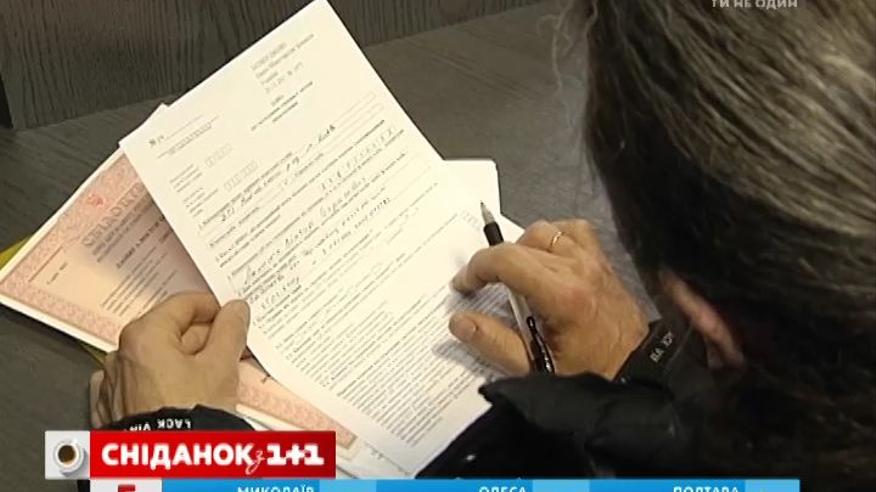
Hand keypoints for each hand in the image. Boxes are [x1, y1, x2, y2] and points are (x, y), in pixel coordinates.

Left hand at [90, 292, 249, 427]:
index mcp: (144, 335)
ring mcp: (112, 384)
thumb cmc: (191, 413)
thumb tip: (235, 310)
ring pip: (155, 361)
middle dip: (203, 340)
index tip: (232, 318)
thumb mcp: (221, 367)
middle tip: (232, 350)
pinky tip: (180, 394)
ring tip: (213, 378)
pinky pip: (139, 386)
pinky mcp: (110, 410)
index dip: (214, 308)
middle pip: (170, 334)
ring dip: (183, 363)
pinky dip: (160, 385)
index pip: (183, 305)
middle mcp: (121, 355)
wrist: (167, 465)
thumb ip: (230, 331)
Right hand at [450, 219, 647, 377]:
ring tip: (514, 274)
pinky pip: (573, 230)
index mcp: (563, 296)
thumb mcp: (535, 367)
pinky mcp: (601, 261)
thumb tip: (461, 322)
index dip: (476, 268)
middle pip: (519, 243)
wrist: (635, 372)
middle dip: (492, 262)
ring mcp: (592, 261)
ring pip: (544, 231)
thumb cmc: (593, 372)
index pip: (507, 259)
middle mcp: (579, 270)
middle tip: (483, 286)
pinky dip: (552, 238)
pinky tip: (544, 259)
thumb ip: (494, 342)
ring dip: (521, 248)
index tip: (465, 285)